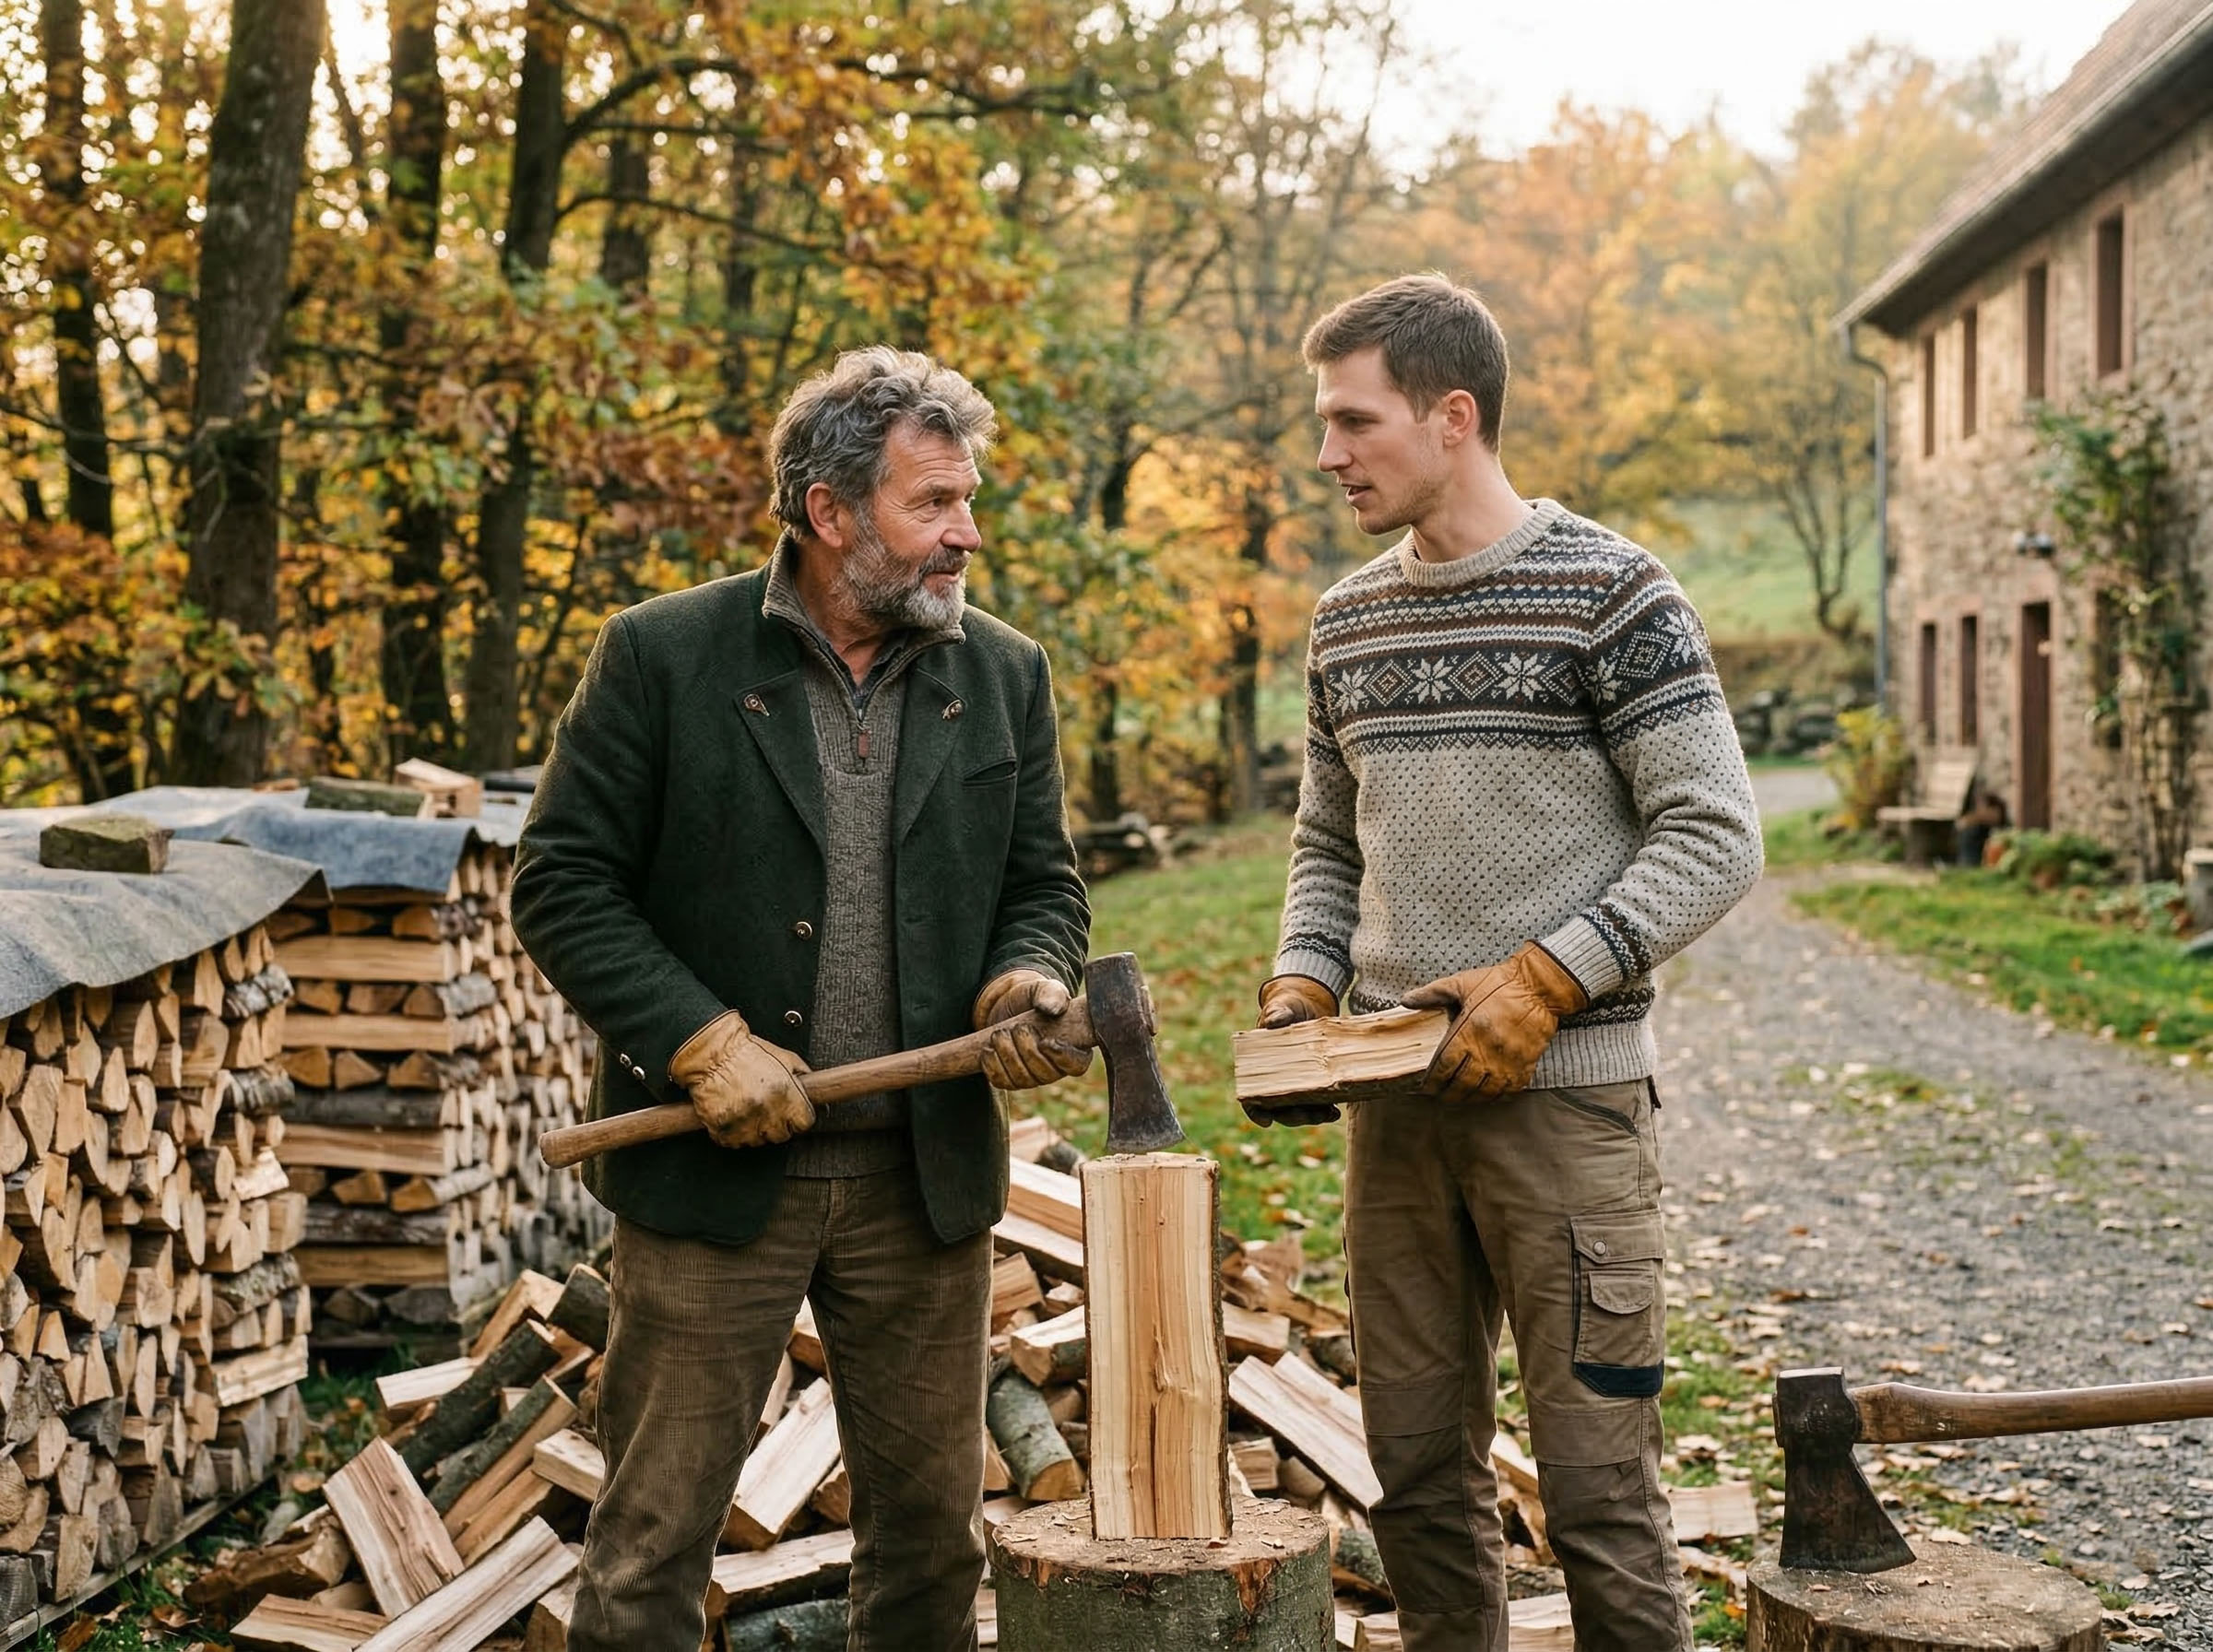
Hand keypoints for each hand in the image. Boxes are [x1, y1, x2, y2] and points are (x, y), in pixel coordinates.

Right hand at [668, 1011, 813, 1149]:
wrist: (711, 1053)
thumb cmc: (746, 1052)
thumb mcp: (784, 1057)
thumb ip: (803, 1076)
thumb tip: (818, 1090)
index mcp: (785, 1094)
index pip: (804, 1123)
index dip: (798, 1118)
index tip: (792, 1114)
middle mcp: (766, 1110)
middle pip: (781, 1135)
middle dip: (777, 1124)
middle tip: (767, 1108)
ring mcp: (743, 1122)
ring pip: (756, 1141)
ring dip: (754, 1129)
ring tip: (747, 1108)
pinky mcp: (721, 1129)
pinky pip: (732, 1142)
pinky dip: (732, 1133)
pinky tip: (733, 1114)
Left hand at [973, 969, 1092, 1089]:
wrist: (1007, 1003)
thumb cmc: (1033, 997)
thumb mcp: (1044, 989)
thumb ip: (1052, 994)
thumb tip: (1052, 1008)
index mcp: (1073, 1047)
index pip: (1076, 1065)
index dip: (1063, 1058)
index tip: (1046, 1041)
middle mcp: (1055, 1067)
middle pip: (1045, 1074)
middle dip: (1027, 1051)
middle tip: (1017, 1028)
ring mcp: (1032, 1076)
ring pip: (1022, 1080)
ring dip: (1008, 1056)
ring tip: (999, 1033)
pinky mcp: (1010, 1079)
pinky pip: (1002, 1082)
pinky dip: (993, 1066)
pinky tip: (988, 1050)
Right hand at [1245, 975, 1341, 1127]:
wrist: (1307, 1005)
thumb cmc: (1286, 1006)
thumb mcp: (1281, 1007)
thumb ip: (1276, 1013)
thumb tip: (1273, 1022)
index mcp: (1257, 1068)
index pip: (1251, 1097)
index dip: (1255, 1112)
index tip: (1266, 1121)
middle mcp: (1274, 1081)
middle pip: (1279, 1109)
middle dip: (1296, 1117)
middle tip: (1314, 1116)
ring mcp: (1294, 1084)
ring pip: (1300, 1109)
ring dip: (1314, 1116)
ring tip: (1333, 1114)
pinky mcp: (1313, 1082)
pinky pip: (1317, 1101)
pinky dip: (1326, 1107)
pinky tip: (1339, 1107)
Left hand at [1402, 942, 1587, 1104]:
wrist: (1539, 988)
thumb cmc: (1500, 984)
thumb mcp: (1462, 983)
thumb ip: (1432, 993)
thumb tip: (1406, 1000)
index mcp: (1468, 1033)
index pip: (1443, 1066)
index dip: (1432, 1081)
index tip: (1425, 1086)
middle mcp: (1487, 1053)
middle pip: (1461, 1085)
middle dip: (1446, 1094)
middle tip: (1438, 1096)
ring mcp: (1507, 1063)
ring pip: (1483, 1092)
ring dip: (1468, 1098)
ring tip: (1458, 1098)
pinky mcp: (1525, 1067)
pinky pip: (1506, 1091)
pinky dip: (1493, 1097)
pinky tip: (1485, 1094)